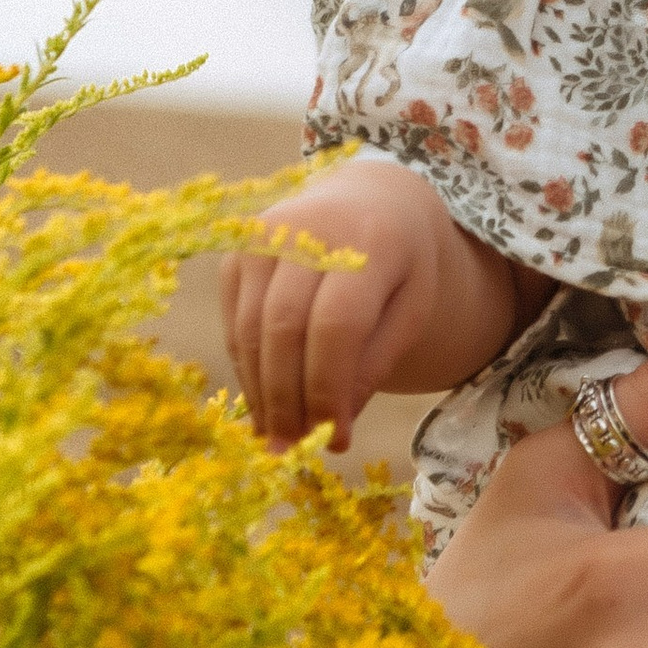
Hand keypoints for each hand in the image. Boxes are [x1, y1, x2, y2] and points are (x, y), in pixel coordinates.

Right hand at [220, 155, 521, 450]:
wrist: (372, 197)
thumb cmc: (400, 264)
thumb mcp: (412, 308)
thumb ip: (375, 362)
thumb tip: (335, 427)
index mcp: (370, 240)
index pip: (336, 325)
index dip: (329, 389)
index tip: (335, 438)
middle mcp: (309, 229)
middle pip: (284, 328)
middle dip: (288, 399)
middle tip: (295, 450)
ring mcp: (265, 234)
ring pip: (250, 328)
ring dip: (261, 392)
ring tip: (278, 438)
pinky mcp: (239, 249)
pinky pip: (235, 320)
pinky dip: (249, 367)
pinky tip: (266, 401)